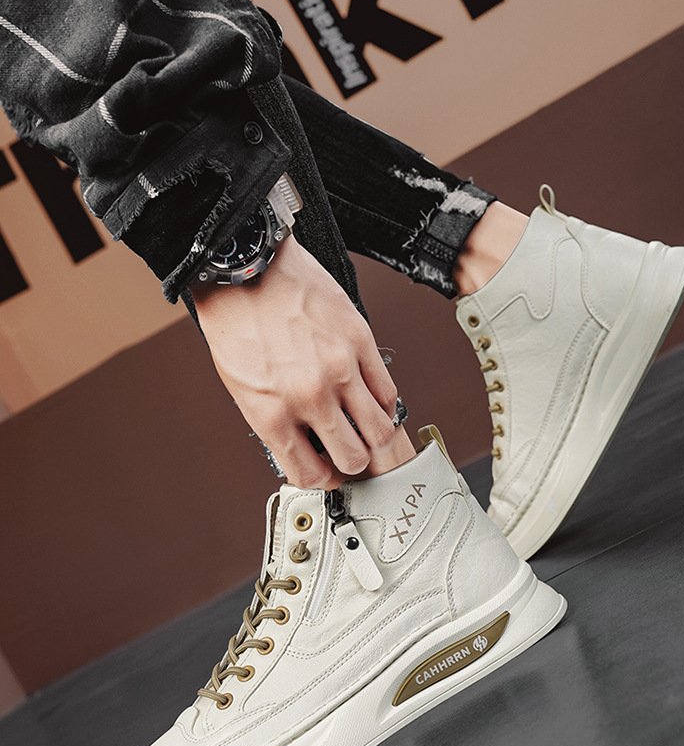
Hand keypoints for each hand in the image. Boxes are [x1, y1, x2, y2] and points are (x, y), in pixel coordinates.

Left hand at [192, 235, 399, 487]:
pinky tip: (369, 398)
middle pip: (354, 458)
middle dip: (353, 461)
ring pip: (379, 430)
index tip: (326, 473)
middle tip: (349, 451)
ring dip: (373, 435)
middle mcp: (309, 397)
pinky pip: (387, 390)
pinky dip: (382, 402)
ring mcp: (340, 370)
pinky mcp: (360, 342)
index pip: (311, 474)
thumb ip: (274, 422)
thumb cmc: (235, 321)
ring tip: (363, 426)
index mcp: (271, 414)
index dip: (322, 479)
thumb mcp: (241, 386)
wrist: (245, 267)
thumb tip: (301, 444)